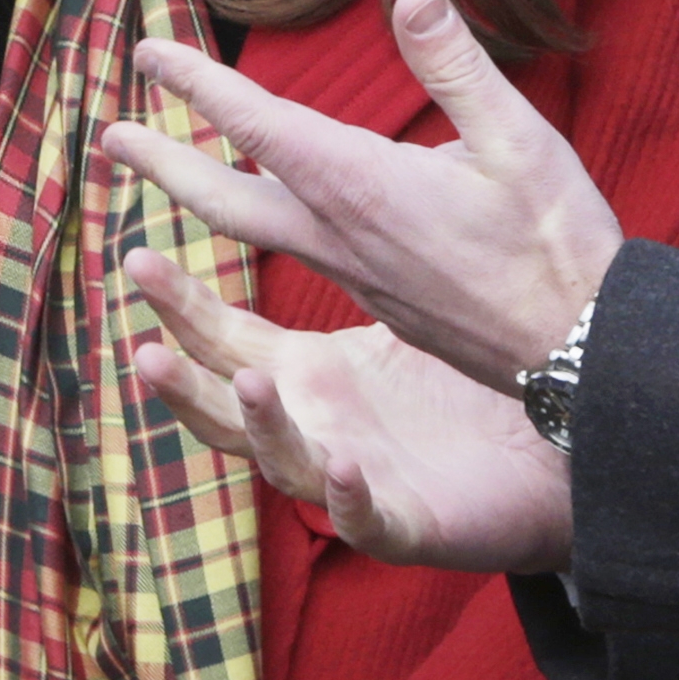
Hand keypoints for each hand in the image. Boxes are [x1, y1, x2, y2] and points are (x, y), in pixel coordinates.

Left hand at [100, 0, 620, 391]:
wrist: (577, 354)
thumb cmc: (555, 245)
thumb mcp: (520, 140)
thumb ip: (458, 67)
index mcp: (361, 185)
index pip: (257, 125)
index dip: (198, 85)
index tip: (147, 53)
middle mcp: (339, 235)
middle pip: (224, 197)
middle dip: (164, 161)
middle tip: (111, 134)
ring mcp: (354, 275)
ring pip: (254, 230)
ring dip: (200, 194)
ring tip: (164, 173)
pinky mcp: (378, 300)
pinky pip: (296, 256)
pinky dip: (258, 228)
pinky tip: (272, 216)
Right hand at [125, 245, 574, 570]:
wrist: (543, 453)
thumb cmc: (461, 381)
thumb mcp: (399, 302)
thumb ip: (353, 242)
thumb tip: (319, 156)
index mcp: (307, 375)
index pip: (222, 338)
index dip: (177, 306)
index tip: (135, 255)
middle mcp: (313, 429)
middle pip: (225, 409)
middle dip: (183, 384)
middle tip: (145, 350)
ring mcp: (352, 480)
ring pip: (284, 465)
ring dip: (263, 429)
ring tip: (249, 384)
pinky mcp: (406, 523)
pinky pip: (366, 516)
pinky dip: (348, 497)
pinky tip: (345, 464)